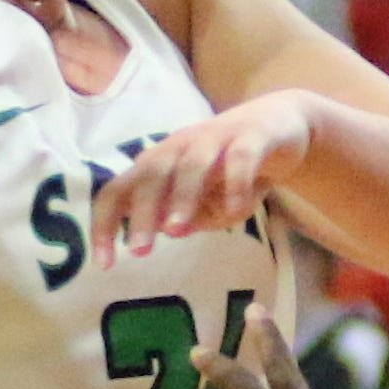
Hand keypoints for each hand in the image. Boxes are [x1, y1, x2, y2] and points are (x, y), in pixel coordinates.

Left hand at [94, 91, 322, 264]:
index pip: (119, 191)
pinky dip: (236, 184)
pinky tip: (237, 211)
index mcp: (160, 163)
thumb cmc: (233, 167)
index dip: (105, 225)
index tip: (105, 264)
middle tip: (139, 251)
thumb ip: (188, 216)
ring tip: (176, 230)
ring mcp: (215, 138)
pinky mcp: (252, 136)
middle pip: (151, 175)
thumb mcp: (206, 199)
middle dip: (142, 212)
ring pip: (191, 165)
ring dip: (181, 197)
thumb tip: (168, 232)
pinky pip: (240, 159)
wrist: (283, 123)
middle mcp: (180, 146)